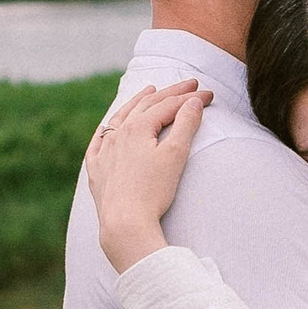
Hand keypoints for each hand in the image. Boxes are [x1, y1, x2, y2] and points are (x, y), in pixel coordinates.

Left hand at [85, 79, 212, 270]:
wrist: (125, 224)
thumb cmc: (153, 192)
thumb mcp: (175, 156)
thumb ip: (186, 125)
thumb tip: (193, 102)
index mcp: (137, 128)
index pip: (168, 106)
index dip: (191, 98)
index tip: (210, 94)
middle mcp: (117, 135)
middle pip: (145, 106)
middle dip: (169, 93)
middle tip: (189, 84)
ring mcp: (104, 152)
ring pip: (119, 118)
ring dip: (136, 103)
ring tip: (149, 91)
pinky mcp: (96, 171)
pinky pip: (97, 143)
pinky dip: (105, 130)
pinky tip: (106, 127)